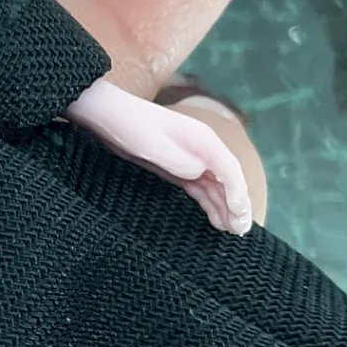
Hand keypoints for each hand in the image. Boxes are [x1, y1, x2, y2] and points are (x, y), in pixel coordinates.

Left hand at [66, 76, 253, 233]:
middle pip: (228, 180)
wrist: (107, 114)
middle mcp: (203, 149)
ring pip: (216, 186)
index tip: (239, 216)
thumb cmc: (130, 127)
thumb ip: (180, 161)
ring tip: (231, 231)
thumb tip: (201, 173)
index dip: (237, 194)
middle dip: (236, 205)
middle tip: (240, 232)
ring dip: (225, 207)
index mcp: (202, 140)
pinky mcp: (178, 167)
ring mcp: (192, 158)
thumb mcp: (154, 146)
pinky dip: (210, 203)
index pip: (229, 170)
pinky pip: (200, 187)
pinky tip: (215, 218)